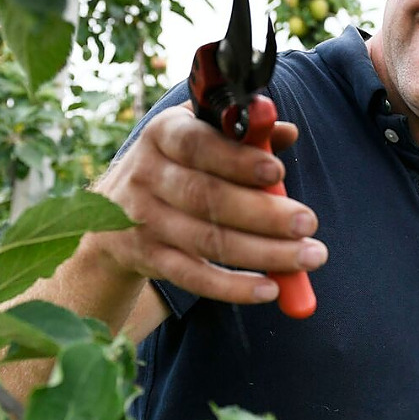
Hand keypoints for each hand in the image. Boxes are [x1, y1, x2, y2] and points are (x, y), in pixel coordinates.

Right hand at [87, 104, 327, 305]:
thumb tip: (286, 131)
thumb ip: (242, 132)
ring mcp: (143, 220)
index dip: (236, 159)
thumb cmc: (174, 164)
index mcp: (163, 134)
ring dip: (263, 253)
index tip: (277, 171)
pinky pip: (193, 276)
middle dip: (262, 212)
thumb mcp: (198, 136)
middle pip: (206, 197)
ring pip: (206, 241)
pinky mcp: (148, 257)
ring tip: (308, 257)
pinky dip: (233, 287)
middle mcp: (147, 174)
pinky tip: (270, 288)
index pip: (197, 144)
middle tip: (308, 223)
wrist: (110, 212)